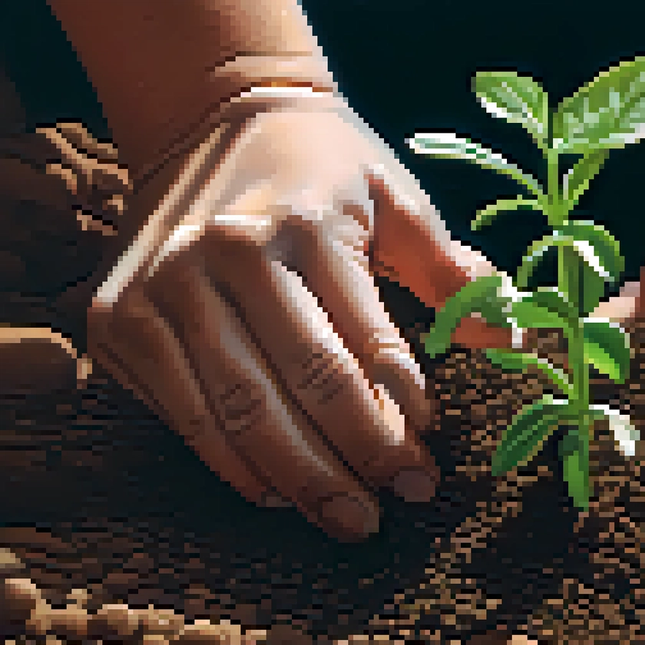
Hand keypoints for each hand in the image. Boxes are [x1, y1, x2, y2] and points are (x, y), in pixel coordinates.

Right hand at [88, 92, 515, 540]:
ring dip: (298, 478)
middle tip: (395, 508)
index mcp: (305, 227)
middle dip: (355, 461)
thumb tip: (513, 339)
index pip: (362, 347)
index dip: (398, 417)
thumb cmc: (325, 166)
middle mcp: (225, 255)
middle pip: (299, 390)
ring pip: (237, 413)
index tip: (428, 466)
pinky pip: (181, 413)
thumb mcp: (397, 198)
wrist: (210, 112)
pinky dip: (230, 463)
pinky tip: (277, 491)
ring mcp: (162, 289)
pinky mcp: (117, 318)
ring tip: (346, 518)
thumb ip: (452, 271)